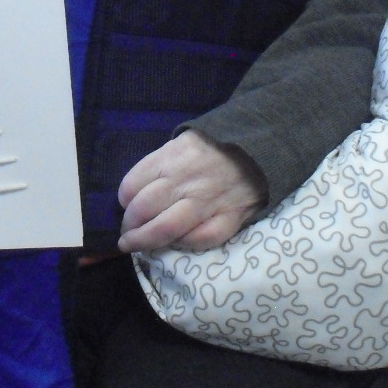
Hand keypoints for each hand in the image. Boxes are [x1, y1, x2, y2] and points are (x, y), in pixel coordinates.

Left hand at [116, 130, 265, 253]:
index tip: (126, 206)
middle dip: (129, 225)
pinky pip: (201, 238)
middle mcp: (185, 180)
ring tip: (136, 246)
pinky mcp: (229, 217)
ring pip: (165, 229)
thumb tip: (137, 190)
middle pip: (143, 209)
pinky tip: (177, 243)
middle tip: (127, 233)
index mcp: (171, 157)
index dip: (124, 199)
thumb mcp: (184, 141)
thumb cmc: (218, 144)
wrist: (263, 146)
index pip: (132, 184)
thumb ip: (162, 162)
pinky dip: (184, 244)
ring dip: (144, 241)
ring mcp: (207, 201)